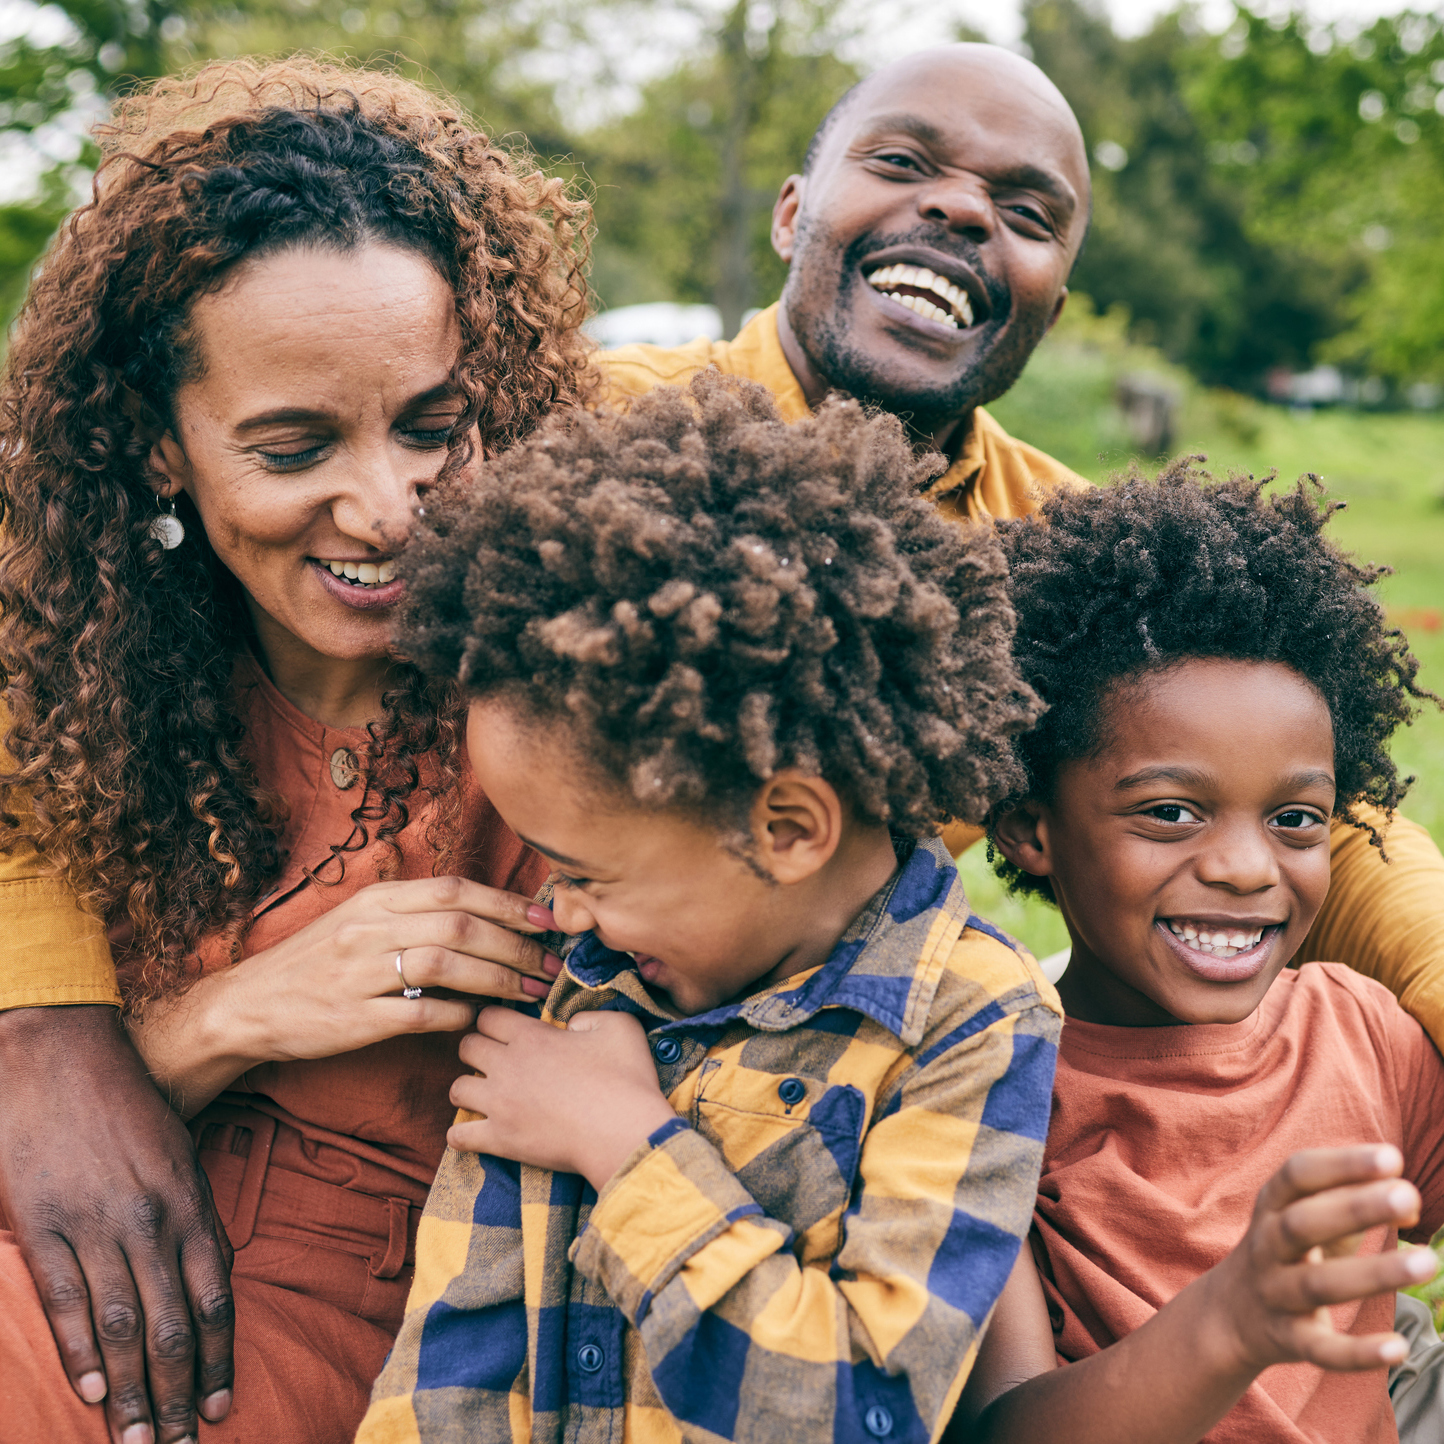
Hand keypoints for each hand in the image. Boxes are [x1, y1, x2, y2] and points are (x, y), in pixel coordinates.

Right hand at [0, 1005, 234, 1443]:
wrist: (59, 1052)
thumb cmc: (125, 1101)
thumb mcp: (177, 1150)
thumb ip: (190, 1213)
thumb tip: (203, 1279)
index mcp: (189, 1198)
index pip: (213, 1295)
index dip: (218, 1355)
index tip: (221, 1404)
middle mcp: (149, 1218)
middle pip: (170, 1324)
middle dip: (179, 1393)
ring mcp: (95, 1224)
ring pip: (121, 1327)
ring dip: (134, 1393)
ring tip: (142, 1443)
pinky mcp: (43, 1225)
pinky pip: (67, 1301)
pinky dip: (82, 1353)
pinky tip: (94, 1395)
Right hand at [129, 876, 562, 1115]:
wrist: (249, 1006)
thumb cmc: (318, 962)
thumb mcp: (361, 919)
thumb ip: (416, 912)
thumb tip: (487, 914)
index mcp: (377, 900)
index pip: (455, 890)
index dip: (506, 903)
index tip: (545, 919)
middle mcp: (370, 929)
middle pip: (460, 927)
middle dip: (515, 945)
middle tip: (550, 963)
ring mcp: (360, 974)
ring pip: (445, 966)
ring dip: (498, 979)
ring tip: (531, 992)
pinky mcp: (353, 1018)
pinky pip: (418, 1014)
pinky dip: (456, 1015)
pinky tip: (479, 1020)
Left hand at [448, 1007, 675, 1191]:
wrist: (624, 1133)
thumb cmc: (626, 1079)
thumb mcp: (620, 1026)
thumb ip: (589, 1016)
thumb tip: (571, 1025)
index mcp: (532, 1036)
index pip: (489, 1015)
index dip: (495, 1019)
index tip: (505, 1029)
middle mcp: (507, 1065)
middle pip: (466, 1046)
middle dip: (476, 1049)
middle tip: (494, 1060)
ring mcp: (499, 1104)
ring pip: (457, 1089)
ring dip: (468, 1089)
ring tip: (485, 1096)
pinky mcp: (500, 1139)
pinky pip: (458, 1137)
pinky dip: (461, 1136)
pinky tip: (474, 1133)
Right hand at [1206, 1144, 1436, 1374]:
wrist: (1231, 1313)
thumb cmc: (1287, 1252)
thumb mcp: (1306, 1217)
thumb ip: (1353, 1203)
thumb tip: (1410, 1201)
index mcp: (1271, 1206)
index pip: (1298, 1175)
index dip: (1342, 1164)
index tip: (1391, 1158)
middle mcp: (1266, 1246)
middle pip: (1304, 1224)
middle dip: (1354, 1208)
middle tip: (1407, 1195)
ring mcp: (1274, 1293)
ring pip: (1317, 1284)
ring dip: (1371, 1273)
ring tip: (1427, 1262)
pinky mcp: (1288, 1340)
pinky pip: (1320, 1349)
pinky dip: (1357, 1352)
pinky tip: (1399, 1348)